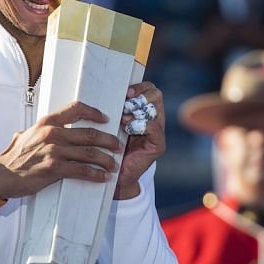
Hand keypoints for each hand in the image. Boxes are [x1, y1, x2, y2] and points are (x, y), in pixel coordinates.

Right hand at [0, 101, 121, 199]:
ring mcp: (54, 151)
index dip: (94, 112)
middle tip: (117, 146)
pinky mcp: (55, 169)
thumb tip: (44, 128)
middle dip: (108, 140)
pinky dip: (95, 174)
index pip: (75, 109)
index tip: (105, 118)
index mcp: (47, 122)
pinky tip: (103, 177)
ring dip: (106, 159)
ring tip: (113, 165)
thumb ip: (38, 131)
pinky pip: (82, 170)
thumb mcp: (24, 135)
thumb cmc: (13, 157)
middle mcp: (52, 133)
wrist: (1, 175)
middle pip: (89, 133)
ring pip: (89, 153)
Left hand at [115, 81, 165, 199]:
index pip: (150, 89)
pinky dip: (140, 125)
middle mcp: (154, 119)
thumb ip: (113, 110)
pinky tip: (128, 129)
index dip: (140, 86)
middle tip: (125, 104)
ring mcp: (157, 132)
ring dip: (137, 111)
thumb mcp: (110, 124)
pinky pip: (154, 127)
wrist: (115, 176)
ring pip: (155, 110)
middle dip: (139, 97)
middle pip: (156, 95)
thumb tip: (104, 91)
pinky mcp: (158, 145)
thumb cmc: (109, 148)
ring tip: (123, 119)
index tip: (126, 91)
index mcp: (143, 111)